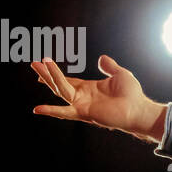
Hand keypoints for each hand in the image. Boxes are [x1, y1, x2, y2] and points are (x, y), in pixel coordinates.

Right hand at [31, 54, 163, 141]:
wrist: (139, 109)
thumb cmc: (133, 95)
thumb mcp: (121, 74)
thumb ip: (110, 66)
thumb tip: (101, 58)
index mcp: (89, 88)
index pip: (67, 80)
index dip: (55, 73)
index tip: (43, 64)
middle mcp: (82, 97)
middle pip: (59, 84)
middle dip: (47, 73)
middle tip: (33, 63)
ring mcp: (82, 105)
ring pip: (60, 90)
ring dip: (50, 78)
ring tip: (38, 67)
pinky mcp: (84, 113)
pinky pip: (64, 111)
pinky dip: (51, 111)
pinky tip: (37, 109)